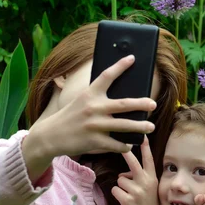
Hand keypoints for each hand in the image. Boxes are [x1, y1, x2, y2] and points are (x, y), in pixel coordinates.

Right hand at [23, 55, 156, 179]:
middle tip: (153, 103)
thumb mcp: (81, 101)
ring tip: (150, 127)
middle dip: (141, 103)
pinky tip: (130, 144)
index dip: (120, 66)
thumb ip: (98, 97)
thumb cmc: (71, 116)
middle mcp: (93, 108)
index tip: (132, 58)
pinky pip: (116, 144)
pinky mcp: (94, 141)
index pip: (107, 76)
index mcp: (90, 93)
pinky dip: (125, 145)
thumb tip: (122, 98)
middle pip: (123, 104)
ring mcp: (95, 125)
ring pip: (123, 126)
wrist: (51, 135)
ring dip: (139, 127)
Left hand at [111, 136, 160, 204]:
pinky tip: (126, 201)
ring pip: (120, 179)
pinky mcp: (128, 200)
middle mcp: (146, 183)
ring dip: (122, 186)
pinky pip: (115, 190)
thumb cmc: (148, 201)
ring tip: (130, 195)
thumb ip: (141, 177)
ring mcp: (137, 192)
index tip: (142, 135)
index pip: (149, 159)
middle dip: (126, 153)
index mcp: (152, 178)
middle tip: (122, 144)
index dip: (145, 147)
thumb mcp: (151, 187)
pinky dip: (117, 194)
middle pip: (133, 163)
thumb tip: (124, 172)